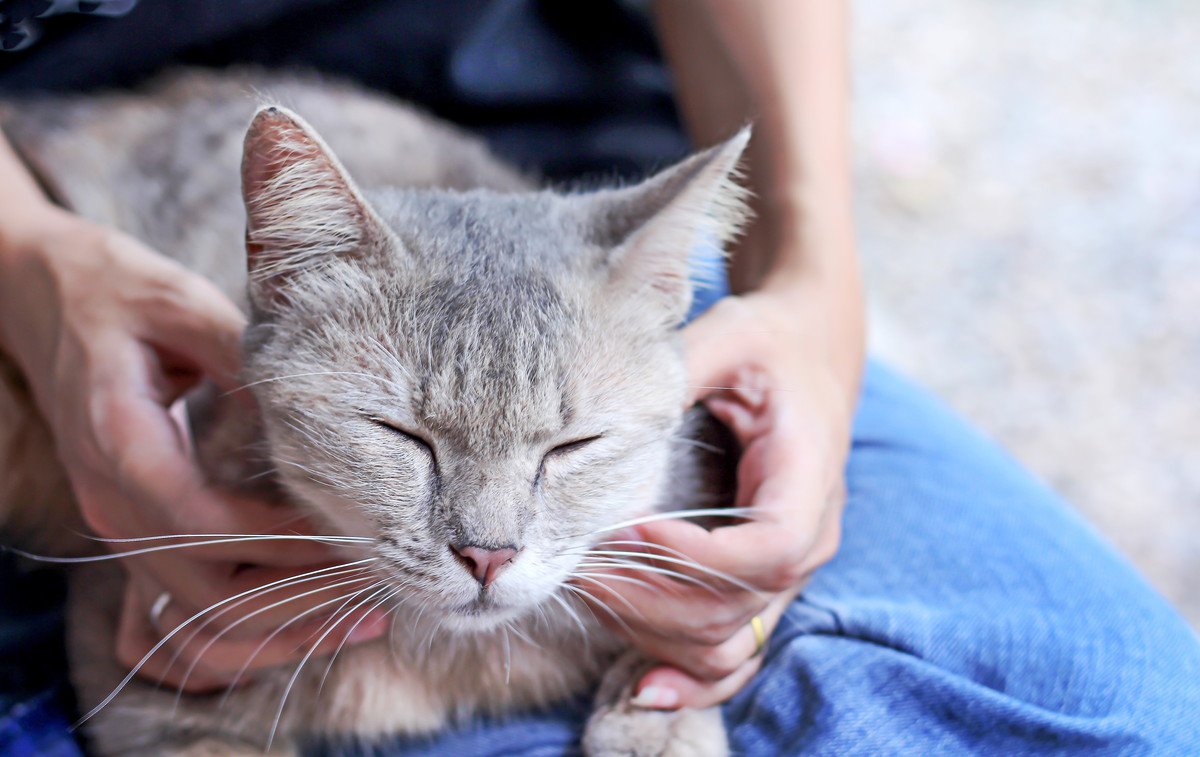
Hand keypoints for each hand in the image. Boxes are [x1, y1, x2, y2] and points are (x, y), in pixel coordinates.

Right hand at [0, 209, 385, 691]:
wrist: (45, 297)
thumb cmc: (118, 292)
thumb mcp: (181, 303)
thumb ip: (240, 356)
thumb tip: (312, 413)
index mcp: (122, 444)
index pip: (204, 524)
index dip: (283, 543)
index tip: (357, 539)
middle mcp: (113, 502)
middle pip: (206, 597)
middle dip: (299, 605)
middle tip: (381, 596)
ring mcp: (118, 526)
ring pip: (196, 621)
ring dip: (279, 633)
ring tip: (360, 622)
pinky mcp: (134, 532)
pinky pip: (183, 610)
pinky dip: (245, 628)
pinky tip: (305, 620)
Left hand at [582, 286, 856, 708]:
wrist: (810, 353)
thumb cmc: (766, 342)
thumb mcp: (728, 337)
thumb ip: (678, 365)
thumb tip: (607, 397)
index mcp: (808, 475)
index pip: (769, 547)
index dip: (696, 554)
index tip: (629, 528)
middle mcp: (809, 534)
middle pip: (737, 606)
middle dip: (652, 596)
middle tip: (582, 563)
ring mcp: (788, 569)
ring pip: (727, 639)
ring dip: (653, 630)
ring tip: (591, 593)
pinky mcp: (763, 583)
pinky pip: (735, 653)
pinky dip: (691, 677)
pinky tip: (642, 685)